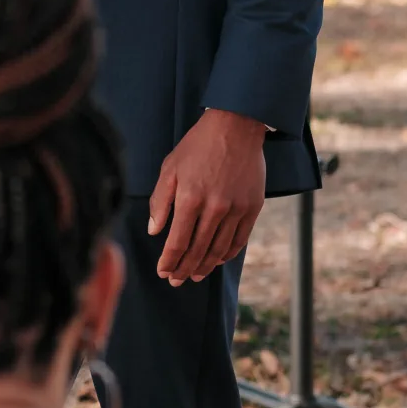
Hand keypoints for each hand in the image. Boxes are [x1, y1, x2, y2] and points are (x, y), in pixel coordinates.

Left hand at [148, 109, 269, 284]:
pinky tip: (217, 260)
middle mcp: (214, 208)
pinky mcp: (252, 208)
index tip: (162, 271)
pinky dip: (227, 254)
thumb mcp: (170, 168)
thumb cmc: (198, 146)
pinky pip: (239, 240)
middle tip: (176, 280)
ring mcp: (236, 209)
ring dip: (205, 266)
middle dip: (184, 269)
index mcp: (190, 199)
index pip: (177, 242)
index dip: (169, 261)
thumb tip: (154, 231)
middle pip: (197, 250)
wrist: (235, 127)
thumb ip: (160, 201)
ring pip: (218, 249)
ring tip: (195, 276)